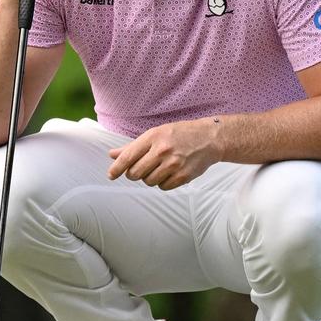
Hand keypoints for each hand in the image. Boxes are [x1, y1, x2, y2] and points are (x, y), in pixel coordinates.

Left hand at [107, 118, 223, 190]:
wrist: (209, 138)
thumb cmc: (179, 134)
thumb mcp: (156, 134)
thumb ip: (133, 146)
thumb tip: (112, 155)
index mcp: (153, 137)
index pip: (128, 156)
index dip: (117, 168)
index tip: (111, 175)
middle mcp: (163, 150)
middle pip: (135, 173)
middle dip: (134, 173)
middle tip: (141, 168)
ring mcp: (174, 164)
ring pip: (149, 181)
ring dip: (150, 178)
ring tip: (160, 167)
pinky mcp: (183, 176)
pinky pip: (163, 187)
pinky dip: (163, 183)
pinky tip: (170, 172)